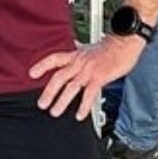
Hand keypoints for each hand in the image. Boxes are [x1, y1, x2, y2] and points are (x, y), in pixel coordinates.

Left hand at [29, 35, 143, 119]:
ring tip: (55, 112)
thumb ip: (80, 55)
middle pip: (59, 77)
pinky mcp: (100, 77)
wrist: (126, 42)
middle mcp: (80, 62)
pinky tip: (80, 115)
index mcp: (76, 55)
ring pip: (71, 87)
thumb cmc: (111, 47)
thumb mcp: (90, 49)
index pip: (54, 59)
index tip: (31, 74)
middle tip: (42, 104)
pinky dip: (84, 106)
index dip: (42, 65)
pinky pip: (89, 94)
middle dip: (49, 91)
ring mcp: (89, 70)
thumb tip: (73, 53)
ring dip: (62, 101)